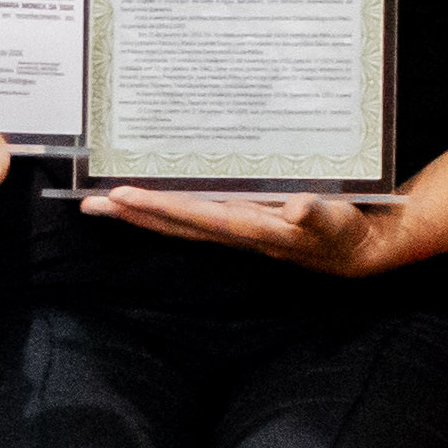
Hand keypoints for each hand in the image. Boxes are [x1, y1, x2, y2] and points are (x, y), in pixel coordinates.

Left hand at [90, 183, 410, 277]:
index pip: (196, 216)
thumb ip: (318, 214)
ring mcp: (234, 229)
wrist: (358, 252)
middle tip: (88, 204)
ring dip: (142, 214)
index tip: (123, 195)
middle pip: (174, 224)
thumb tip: (294, 207)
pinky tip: (148, 197)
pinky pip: (195, 214)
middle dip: (133, 215)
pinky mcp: (240, 224)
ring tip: (104, 202)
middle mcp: (234, 231)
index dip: (160, 207)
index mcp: (252, 229)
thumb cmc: (347, 233)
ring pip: (179, 221)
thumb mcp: (339, 221)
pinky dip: (168, 207)